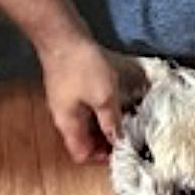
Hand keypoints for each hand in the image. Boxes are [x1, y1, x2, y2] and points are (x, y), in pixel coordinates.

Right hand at [39, 35, 147, 163]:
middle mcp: (65, 117)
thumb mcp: (104, 97)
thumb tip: (119, 141)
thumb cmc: (83, 67)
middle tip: (131, 137)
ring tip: (129, 121)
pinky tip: (120, 103)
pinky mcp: (73, 88)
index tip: (123, 152)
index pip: (81, 155)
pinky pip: (89, 108)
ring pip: (89, 124)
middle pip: (86, 141)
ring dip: (107, 126)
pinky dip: (104, 111)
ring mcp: (68, 102)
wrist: (64, 36)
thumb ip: (112, 121)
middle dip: (108, 143)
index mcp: (69, 124)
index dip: (101, 158)